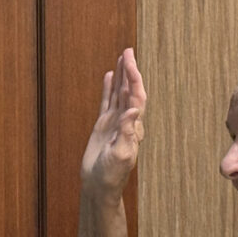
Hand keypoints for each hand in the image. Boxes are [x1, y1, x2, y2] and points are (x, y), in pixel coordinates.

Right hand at [81, 48, 145, 200]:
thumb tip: (134, 109)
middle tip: (127, 51)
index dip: (135, 78)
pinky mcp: (104, 126)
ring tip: (122, 57)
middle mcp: (127, 121)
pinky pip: (107, 102)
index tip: (130, 62)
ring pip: (119, 93)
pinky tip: (109, 76)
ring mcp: (115, 122)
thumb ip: (128, 132)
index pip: (137, 97)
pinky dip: (108, 88)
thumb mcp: (121, 154)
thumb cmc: (112, 174)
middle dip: (130, 70)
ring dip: (121, 76)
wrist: (99, 185)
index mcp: (134, 127)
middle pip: (130, 90)